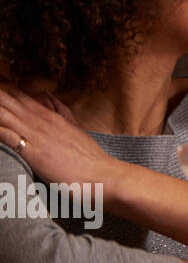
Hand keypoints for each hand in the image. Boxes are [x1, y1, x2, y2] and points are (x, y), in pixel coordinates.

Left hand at [0, 81, 118, 186]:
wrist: (103, 176)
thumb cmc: (89, 159)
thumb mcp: (75, 128)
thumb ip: (61, 112)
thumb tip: (48, 96)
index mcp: (49, 115)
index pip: (19, 94)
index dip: (3, 86)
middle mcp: (41, 121)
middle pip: (8, 99)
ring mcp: (36, 135)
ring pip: (5, 113)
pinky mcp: (33, 152)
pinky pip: (7, 136)